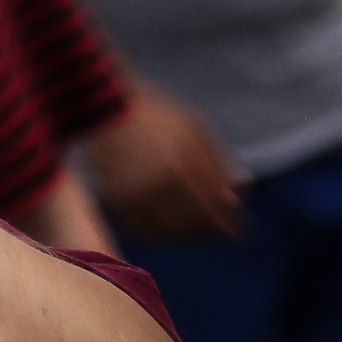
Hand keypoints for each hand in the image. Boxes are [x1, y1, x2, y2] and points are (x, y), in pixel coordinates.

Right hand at [80, 85, 245, 242]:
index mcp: (178, 171)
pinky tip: (165, 224)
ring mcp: (131, 197)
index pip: (210, 217)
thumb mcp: (195, 129)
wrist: (103, 105)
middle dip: (207, 232)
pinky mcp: (114, 200)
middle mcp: (153, 189)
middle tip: (215, 229)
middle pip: (189, 229)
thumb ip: (218, 163)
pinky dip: (157, 234)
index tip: (238, 233)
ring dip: (183, 236)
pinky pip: (140, 231)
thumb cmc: (156, 114)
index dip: (227, 228)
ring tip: (192, 227)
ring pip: (164, 235)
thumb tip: (239, 196)